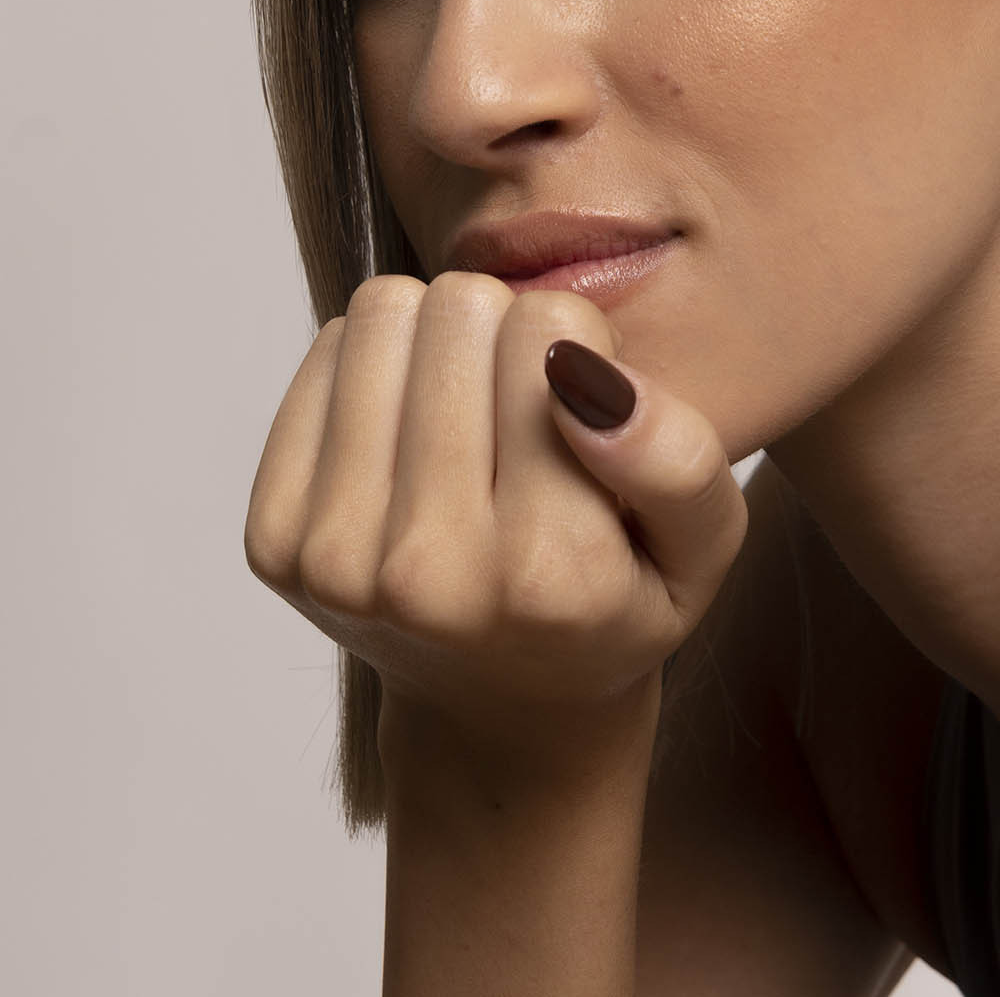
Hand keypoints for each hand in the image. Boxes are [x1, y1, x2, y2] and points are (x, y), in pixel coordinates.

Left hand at [244, 272, 748, 765]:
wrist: (502, 713)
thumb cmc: (613, 604)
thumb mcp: (702, 546)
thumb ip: (676, 459)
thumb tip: (579, 373)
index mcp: (547, 572)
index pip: (549, 329)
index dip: (578, 339)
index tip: (583, 401)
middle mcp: (428, 571)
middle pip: (461, 308)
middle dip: (504, 329)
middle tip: (522, 403)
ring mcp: (335, 558)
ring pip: (383, 315)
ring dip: (435, 337)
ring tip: (467, 406)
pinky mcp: (274, 538)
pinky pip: (324, 352)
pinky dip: (378, 366)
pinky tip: (412, 429)